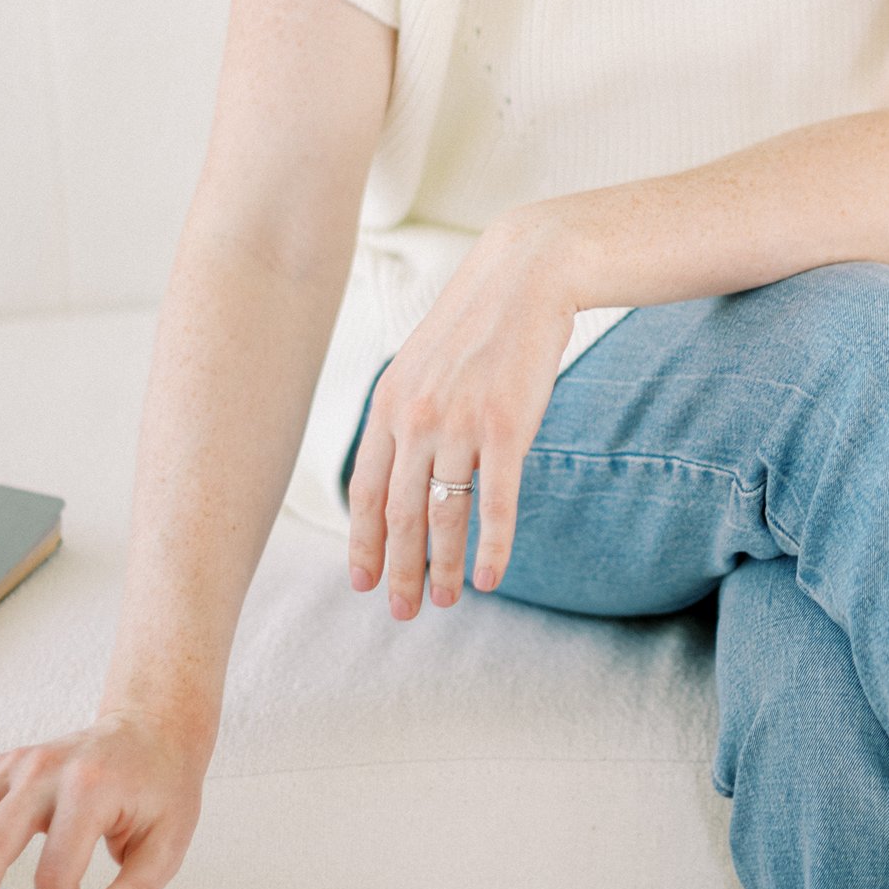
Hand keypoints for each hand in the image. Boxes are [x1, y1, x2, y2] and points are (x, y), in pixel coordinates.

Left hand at [346, 209, 577, 616]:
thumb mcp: (422, 364)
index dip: (363, 542)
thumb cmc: (478, 324)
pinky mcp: (506, 426)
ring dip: (443, 567)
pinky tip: (492, 578)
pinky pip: (495, 503)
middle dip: (399, 569)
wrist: (526, 278)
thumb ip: (406, 414)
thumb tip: (398, 468)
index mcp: (388, 404)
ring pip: (444, 515)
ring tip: (447, 601)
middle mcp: (415, 417)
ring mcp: (459, 423)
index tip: (363, 582)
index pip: (365, 490)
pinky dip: (492, 548)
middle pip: (399, 513)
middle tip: (403, 611)